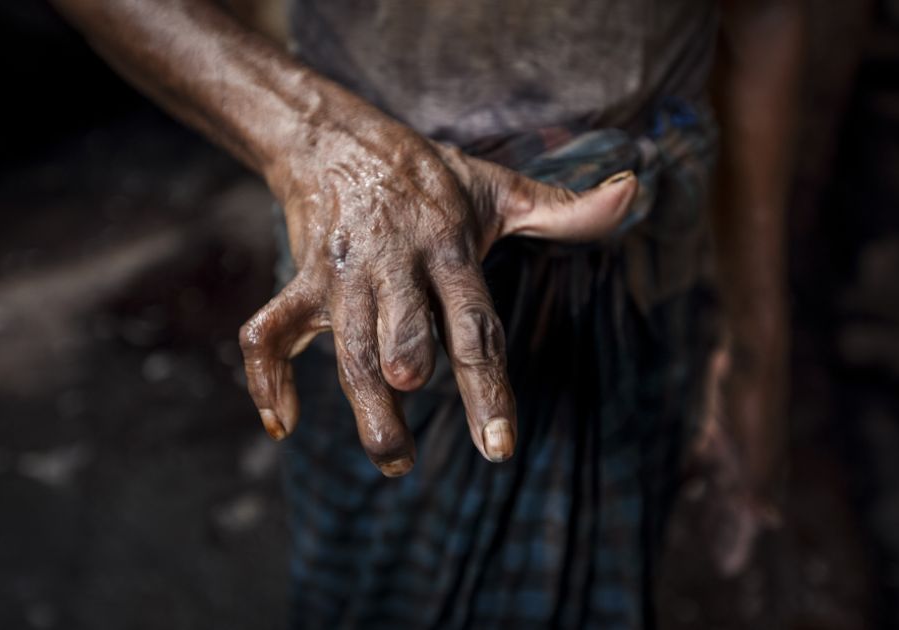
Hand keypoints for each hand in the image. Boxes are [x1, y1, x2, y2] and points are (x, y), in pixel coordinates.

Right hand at [239, 114, 637, 475]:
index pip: (474, 325)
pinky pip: (268, 331)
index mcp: (448, 247)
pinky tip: (281, 424)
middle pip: (398, 339)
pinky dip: (267, 379)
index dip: (486, 388)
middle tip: (411, 453)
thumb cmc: (429, 177)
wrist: (338, 140)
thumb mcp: (497, 186)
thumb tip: (631, 195)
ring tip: (391, 458)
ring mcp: (342, 274)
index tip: (498, 446)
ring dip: (359, 407)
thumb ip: (562, 208)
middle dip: (401, 386)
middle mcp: (394, 264)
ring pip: (345, 346)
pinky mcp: (301, 279)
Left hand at [689, 343, 784, 574]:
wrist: (750, 351)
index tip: (729, 568)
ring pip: (720, 481)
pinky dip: (692, 469)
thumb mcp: (756, 443)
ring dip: (710, 501)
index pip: (752, 514)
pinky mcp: (717, 423)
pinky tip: (680, 481)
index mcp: (764, 468)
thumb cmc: (755, 398)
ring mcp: (735, 441)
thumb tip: (769, 522)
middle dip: (726, 528)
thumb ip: (759, 482)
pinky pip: (703, 455)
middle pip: (736, 502)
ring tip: (695, 518)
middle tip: (718, 558)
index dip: (741, 540)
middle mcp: (752, 459)